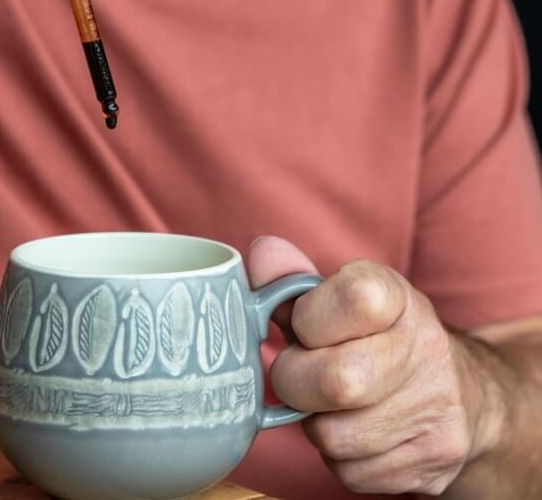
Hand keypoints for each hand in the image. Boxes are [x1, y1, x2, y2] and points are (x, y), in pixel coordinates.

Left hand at [249, 237, 502, 495]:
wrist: (464, 396)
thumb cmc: (375, 340)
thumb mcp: (338, 301)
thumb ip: (290, 280)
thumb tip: (261, 253)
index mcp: (398, 297)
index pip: (354, 299)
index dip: (310, 320)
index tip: (307, 329)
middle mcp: (427, 348)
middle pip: (338, 381)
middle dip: (298, 384)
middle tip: (302, 376)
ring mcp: (437, 408)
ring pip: (335, 437)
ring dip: (317, 425)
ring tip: (333, 405)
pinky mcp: (435, 460)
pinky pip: (351, 474)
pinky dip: (342, 459)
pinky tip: (359, 434)